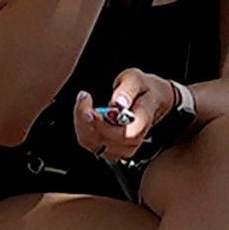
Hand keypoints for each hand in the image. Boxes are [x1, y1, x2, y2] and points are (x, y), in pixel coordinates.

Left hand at [75, 70, 197, 164]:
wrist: (147, 100)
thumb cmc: (141, 89)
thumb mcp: (136, 79)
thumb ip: (128, 89)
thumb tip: (119, 102)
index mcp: (143, 122)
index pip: (125, 134)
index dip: (104, 126)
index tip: (90, 111)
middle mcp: (133, 141)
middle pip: (105, 142)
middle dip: (87, 121)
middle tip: (83, 98)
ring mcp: (121, 148)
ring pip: (93, 144)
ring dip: (82, 123)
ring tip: (85, 102)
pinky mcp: (109, 150)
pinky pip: (88, 143)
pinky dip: (81, 128)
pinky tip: (85, 112)